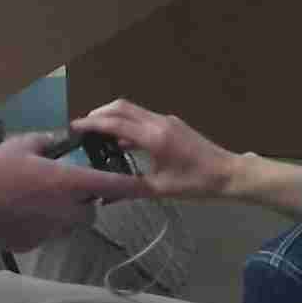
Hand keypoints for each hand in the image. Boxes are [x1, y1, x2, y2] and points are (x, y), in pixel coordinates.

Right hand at [0, 133, 137, 250]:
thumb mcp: (21, 145)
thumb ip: (44, 143)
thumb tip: (53, 142)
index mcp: (66, 182)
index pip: (109, 185)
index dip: (129, 185)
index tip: (143, 186)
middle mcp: (64, 210)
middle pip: (90, 212)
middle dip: (87, 203)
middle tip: (71, 190)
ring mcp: (48, 231)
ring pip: (68, 226)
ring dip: (64, 216)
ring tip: (42, 202)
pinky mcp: (31, 244)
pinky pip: (45, 235)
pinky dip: (41, 226)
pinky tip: (22, 215)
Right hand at [74, 99, 235, 199]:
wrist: (227, 173)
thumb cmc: (195, 183)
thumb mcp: (160, 189)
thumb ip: (129, 189)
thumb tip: (104, 195)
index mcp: (153, 136)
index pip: (116, 123)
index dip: (93, 123)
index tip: (74, 126)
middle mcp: (159, 122)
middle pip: (122, 107)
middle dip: (100, 113)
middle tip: (82, 127)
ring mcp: (167, 121)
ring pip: (133, 110)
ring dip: (114, 118)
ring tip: (96, 136)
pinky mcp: (172, 125)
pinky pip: (143, 119)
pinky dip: (128, 125)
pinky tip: (120, 143)